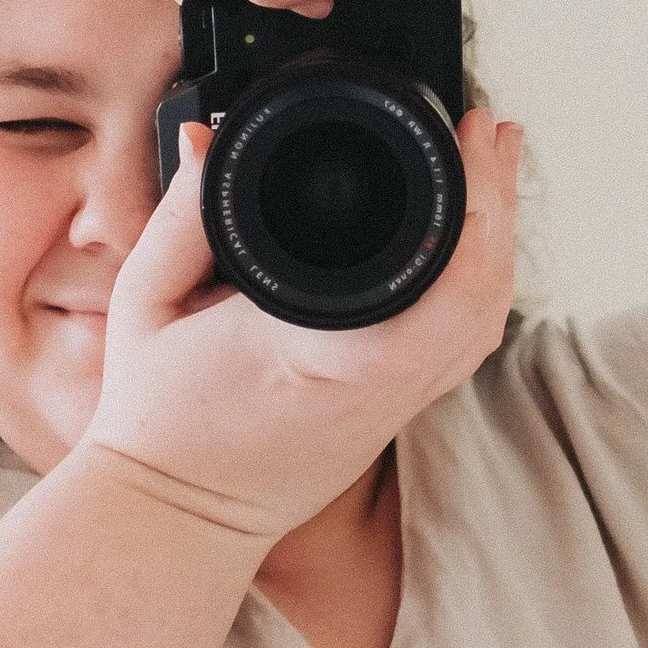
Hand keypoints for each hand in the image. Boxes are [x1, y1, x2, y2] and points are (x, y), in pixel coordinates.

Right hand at [78, 105, 521, 538]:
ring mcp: (392, 408)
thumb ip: (182, 214)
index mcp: (321, 348)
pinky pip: (464, 352)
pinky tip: (477, 246)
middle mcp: (376, 382)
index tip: (467, 130)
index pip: (438, 276)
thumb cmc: (155, 418)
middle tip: (491, 129)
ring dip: (501, 241)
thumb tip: (210, 140)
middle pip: (483, 289)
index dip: (475, 200)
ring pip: (486, 323)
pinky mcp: (391, 420)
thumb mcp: (145, 300)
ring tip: (495, 171)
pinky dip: (484, 291)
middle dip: (500, 198)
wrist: (173, 518)